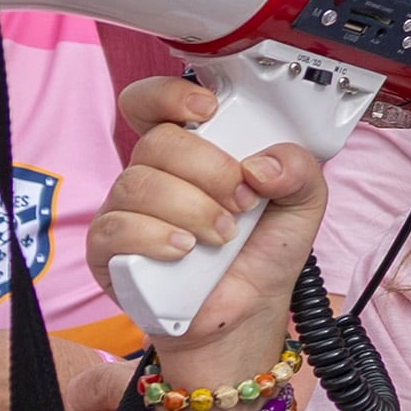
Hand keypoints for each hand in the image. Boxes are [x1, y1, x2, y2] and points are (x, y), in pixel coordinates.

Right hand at [85, 75, 328, 384]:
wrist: (247, 315)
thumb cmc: (262, 253)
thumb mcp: (302, 204)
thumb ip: (300, 169)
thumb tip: (261, 164)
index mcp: (192, 152)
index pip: (154, 104)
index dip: (169, 96)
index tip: (207, 110)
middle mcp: (153, 174)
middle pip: (156, 142)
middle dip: (208, 169)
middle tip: (241, 201)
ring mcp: (125, 211)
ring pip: (138, 185)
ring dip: (191, 208)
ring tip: (222, 236)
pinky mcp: (108, 251)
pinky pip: (115, 229)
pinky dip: (156, 237)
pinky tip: (185, 251)